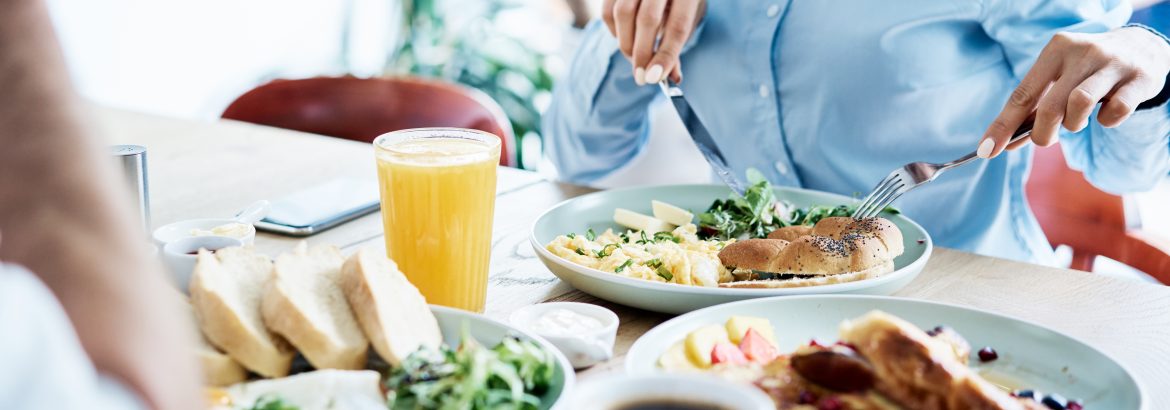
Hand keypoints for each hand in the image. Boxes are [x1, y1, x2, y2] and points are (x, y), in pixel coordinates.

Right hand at [601, 0, 704, 84]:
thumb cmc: (676, 5)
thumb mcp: (682, 21)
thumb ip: (674, 48)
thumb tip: (672, 78)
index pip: (677, 27)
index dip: (665, 55)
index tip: (653, 78)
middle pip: (648, 20)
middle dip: (642, 53)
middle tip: (641, 77)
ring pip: (623, 13)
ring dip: (626, 43)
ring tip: (635, 58)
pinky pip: (607, 11)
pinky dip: (614, 32)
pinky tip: (625, 39)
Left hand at [978, 27, 1169, 157]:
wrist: (1142, 47)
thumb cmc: (1086, 70)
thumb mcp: (1058, 78)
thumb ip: (1033, 109)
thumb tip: (1002, 144)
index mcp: (1056, 49)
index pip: (1022, 94)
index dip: (1002, 126)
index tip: (986, 151)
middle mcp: (1083, 51)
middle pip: (1049, 106)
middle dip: (1041, 134)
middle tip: (1044, 139)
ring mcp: (1113, 63)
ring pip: (1080, 106)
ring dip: (1073, 125)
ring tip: (1077, 120)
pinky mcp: (1140, 78)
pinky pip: (1116, 112)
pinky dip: (1107, 121)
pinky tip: (1107, 113)